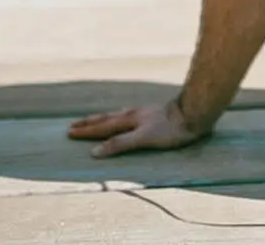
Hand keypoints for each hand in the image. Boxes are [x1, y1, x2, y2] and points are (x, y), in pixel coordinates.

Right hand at [67, 99, 208, 157]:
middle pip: (108, 118)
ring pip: (118, 115)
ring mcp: (144, 112)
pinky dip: (120, 116)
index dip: (87, 130)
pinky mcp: (155, 113)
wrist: (195, 112)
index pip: (103, 126)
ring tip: (94, 120)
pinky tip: (125, 117)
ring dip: (103, 119)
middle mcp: (134, 114)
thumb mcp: (143, 138)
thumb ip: (120, 144)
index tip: (69, 131)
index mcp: (129, 119)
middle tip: (73, 125)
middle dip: (90, 123)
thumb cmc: (171, 128)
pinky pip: (130, 114)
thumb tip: (94, 152)